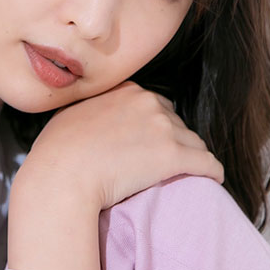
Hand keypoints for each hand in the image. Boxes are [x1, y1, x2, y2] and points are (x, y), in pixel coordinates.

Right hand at [21, 81, 223, 211]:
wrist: (61, 176)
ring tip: (185, 175)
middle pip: (175, 122)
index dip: (153, 127)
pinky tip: (213, 178)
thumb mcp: (70, 114)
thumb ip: (90, 108)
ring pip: (193, 142)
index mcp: (126, 90)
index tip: (149, 145)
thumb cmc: (56, 152)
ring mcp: (163, 128)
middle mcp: (148, 102)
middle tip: (160, 164)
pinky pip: (207, 162)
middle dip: (172, 141)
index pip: (154, 105)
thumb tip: (89, 115)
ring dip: (189, 157)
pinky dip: (212, 171)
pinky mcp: (173, 156)